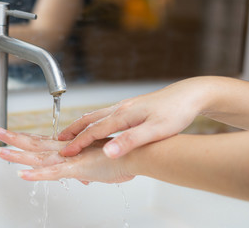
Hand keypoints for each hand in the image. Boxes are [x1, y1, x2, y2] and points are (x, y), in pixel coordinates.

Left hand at [0, 127, 134, 182]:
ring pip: (39, 157)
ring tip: (2, 152)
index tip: (14, 134)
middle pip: (36, 144)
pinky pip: (53, 173)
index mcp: (71, 147)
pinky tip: (22, 175)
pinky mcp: (77, 169)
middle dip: (15, 139)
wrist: (134, 153)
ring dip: (18, 155)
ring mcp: (71, 159)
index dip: (27, 138)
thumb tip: (82, 177)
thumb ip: (85, 170)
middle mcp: (67, 150)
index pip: (43, 142)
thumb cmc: (118, 157)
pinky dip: (37, 175)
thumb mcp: (96, 166)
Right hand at [58, 77, 209, 157]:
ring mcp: (127, 107)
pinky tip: (98, 125)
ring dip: (82, 125)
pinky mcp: (133, 107)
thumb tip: (108, 152)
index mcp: (124, 115)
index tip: (64, 153)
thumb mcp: (155, 130)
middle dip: (73, 130)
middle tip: (59, 140)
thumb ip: (130, 141)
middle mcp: (122, 109)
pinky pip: (106, 115)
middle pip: (90, 120)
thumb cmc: (176, 112)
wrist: (189, 95)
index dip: (78, 143)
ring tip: (72, 133)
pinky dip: (95, 122)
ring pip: (97, 116)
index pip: (94, 131)